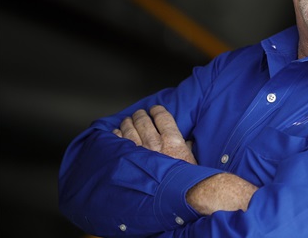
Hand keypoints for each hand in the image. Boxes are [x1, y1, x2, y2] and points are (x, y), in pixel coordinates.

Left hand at [114, 105, 257, 214]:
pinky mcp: (128, 162)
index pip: (162, 117)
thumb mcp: (191, 160)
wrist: (175, 198)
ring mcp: (140, 152)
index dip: (157, 110)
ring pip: (129, 129)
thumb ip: (187, 147)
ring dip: (128, 122)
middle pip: (144, 121)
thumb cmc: (185, 181)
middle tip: (139, 114)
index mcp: (173, 140)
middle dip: (140, 115)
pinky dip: (117, 135)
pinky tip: (117, 133)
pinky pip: (118, 142)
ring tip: (127, 121)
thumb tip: (188, 141)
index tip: (154, 109)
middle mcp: (155, 143)